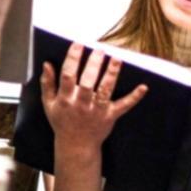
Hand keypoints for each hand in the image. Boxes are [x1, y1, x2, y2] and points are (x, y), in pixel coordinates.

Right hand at [40, 43, 147, 160]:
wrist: (76, 145)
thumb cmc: (62, 122)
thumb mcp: (48, 104)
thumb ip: (47, 84)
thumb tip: (47, 64)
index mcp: (65, 99)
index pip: (68, 75)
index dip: (72, 59)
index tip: (77, 45)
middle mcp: (81, 104)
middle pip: (88, 81)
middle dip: (93, 65)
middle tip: (99, 50)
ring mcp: (97, 110)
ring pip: (105, 90)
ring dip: (111, 74)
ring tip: (116, 58)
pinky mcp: (110, 116)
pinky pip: (124, 106)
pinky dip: (134, 97)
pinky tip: (143, 87)